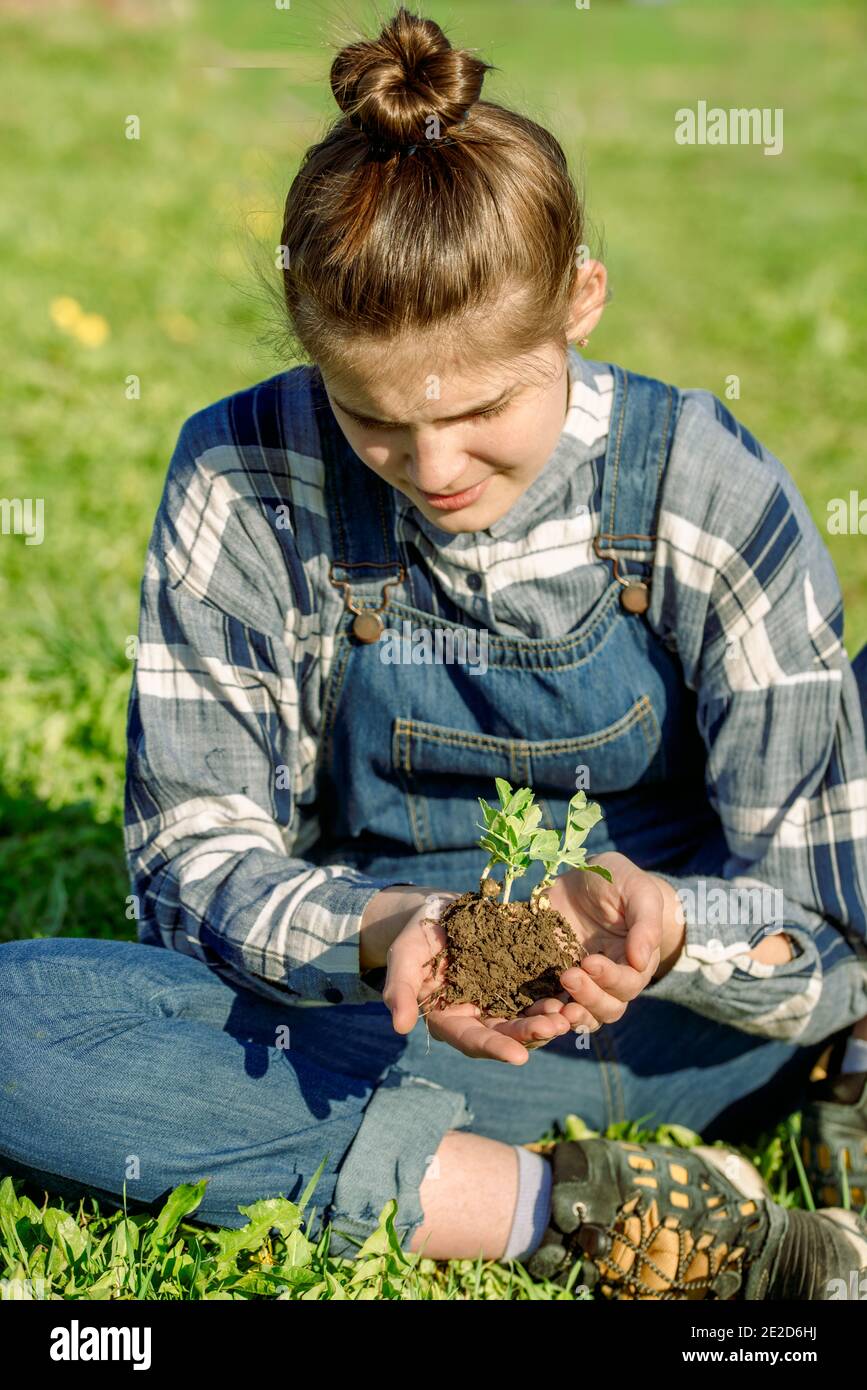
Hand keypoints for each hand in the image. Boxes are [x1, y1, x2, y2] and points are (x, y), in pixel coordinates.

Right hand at [383, 894, 573, 1066]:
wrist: (439, 909)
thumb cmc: (416, 935)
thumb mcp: (403, 957)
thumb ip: (400, 990)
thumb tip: (400, 1027)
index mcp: (449, 1019)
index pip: (472, 1039)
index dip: (495, 1048)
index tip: (520, 1056)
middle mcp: (478, 1016)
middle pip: (506, 1032)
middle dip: (530, 1033)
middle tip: (555, 1028)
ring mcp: (500, 998)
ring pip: (526, 1016)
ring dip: (548, 1018)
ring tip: (569, 1013)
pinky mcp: (517, 980)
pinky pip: (538, 991)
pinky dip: (555, 994)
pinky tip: (573, 991)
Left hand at [538, 851, 671, 1032]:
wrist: (586, 877)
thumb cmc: (620, 881)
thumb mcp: (638, 893)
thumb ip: (645, 925)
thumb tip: (641, 961)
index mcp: (635, 962)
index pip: (628, 983)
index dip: (610, 978)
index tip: (590, 961)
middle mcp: (611, 979)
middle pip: (608, 1007)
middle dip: (589, 997)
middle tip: (568, 976)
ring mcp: (583, 981)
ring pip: (584, 1014)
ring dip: (570, 1014)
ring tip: (553, 1006)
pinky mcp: (556, 974)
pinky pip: (553, 1003)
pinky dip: (546, 1010)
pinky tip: (534, 1006)